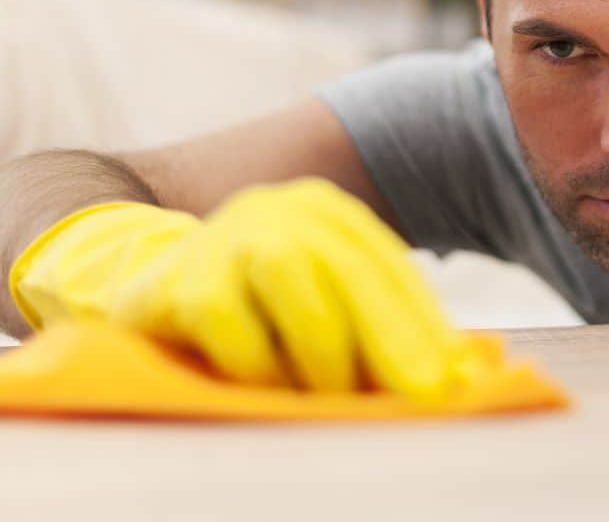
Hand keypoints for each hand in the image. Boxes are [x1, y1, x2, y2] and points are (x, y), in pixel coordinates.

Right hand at [10, 179, 463, 397]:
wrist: (149, 289)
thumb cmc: (260, 315)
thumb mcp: (325, 310)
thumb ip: (384, 333)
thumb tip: (459, 379)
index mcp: (327, 212)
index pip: (388, 267)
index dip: (423, 326)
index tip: (448, 382)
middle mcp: (278, 209)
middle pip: (348, 267)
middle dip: (390, 338)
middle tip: (416, 397)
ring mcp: (224, 235)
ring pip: (289, 278)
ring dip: (319, 349)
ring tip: (327, 395)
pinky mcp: (176, 275)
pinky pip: (226, 320)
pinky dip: (253, 361)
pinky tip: (260, 382)